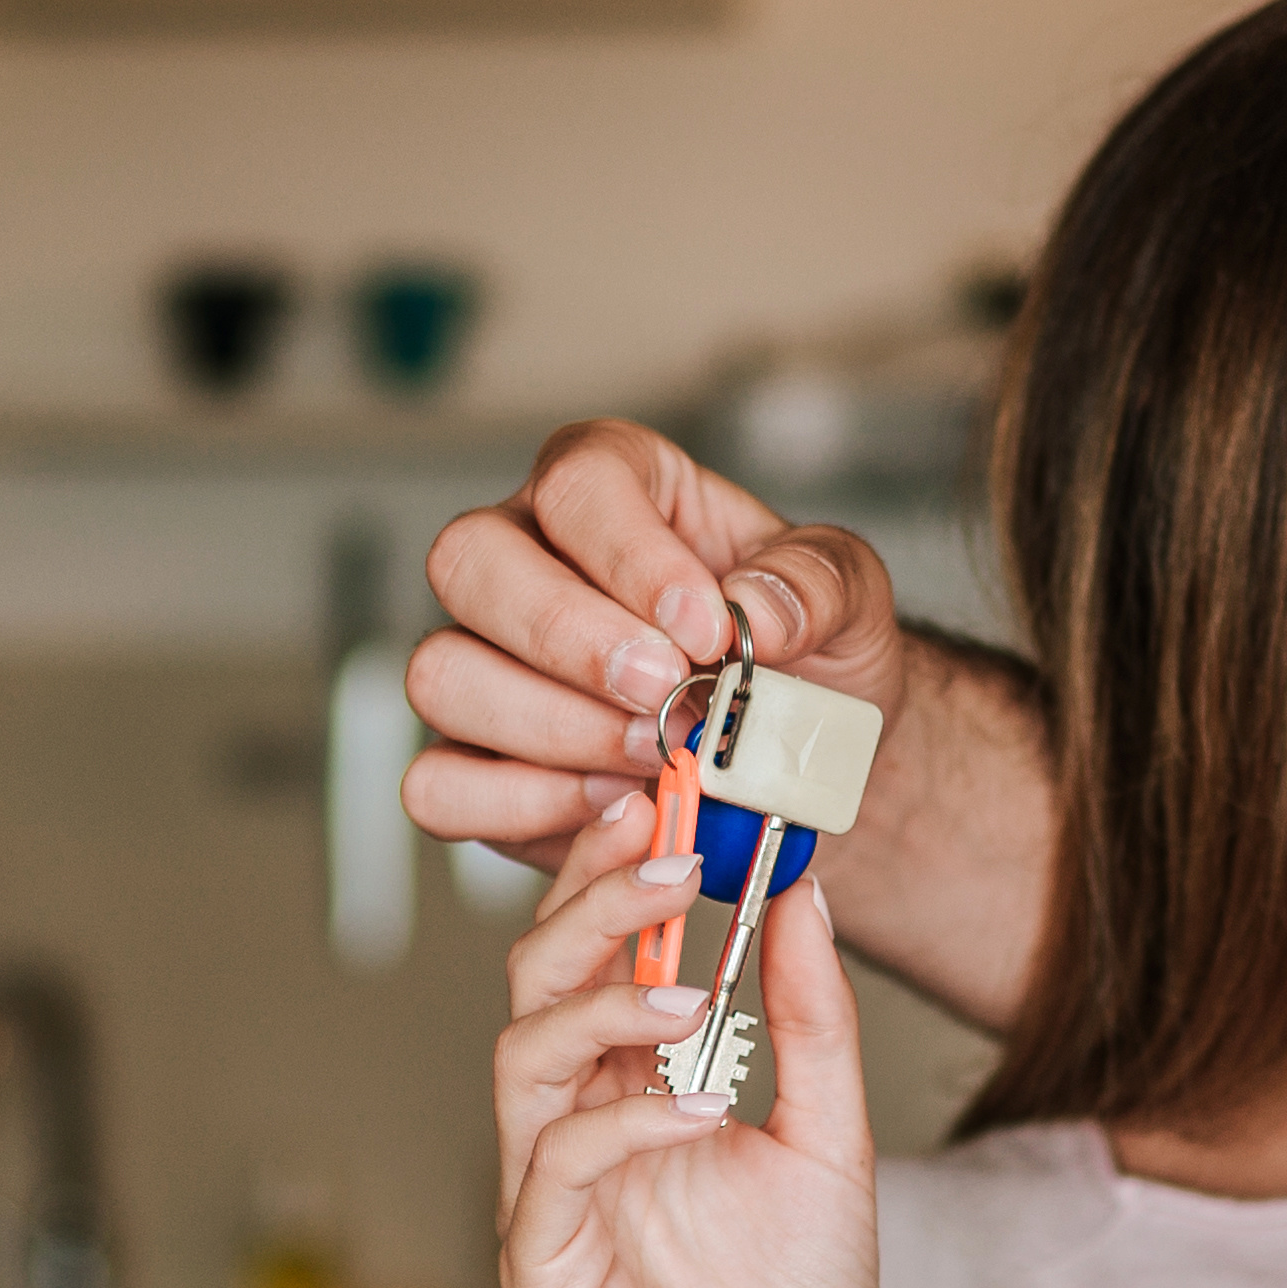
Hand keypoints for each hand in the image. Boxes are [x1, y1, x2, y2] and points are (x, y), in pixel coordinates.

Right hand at [410, 420, 905, 861]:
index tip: (706, 628)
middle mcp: (525, 559)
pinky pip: (438, 785)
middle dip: (569, 639)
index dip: (631, 556)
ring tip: (651, 755)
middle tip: (664, 693)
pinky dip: (518, 805)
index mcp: (613, 488)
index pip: (578, 482)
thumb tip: (756, 612)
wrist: (799, 758)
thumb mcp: (848, 598)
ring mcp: (485, 662)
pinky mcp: (476, 762)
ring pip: (441, 675)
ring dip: (550, 727)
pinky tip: (609, 804)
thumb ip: (815, 584)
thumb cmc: (807, 654)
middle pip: (468, 562)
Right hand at [493, 788, 879, 1287]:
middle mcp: (572, 1133)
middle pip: (539, 984)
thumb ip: (809, 1020)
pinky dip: (627, 1121)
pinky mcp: (543, 1266)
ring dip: (601, 997)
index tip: (665, 795)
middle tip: (664, 847)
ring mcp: (547, 1198)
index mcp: (627, 1096)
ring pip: (523, 1058)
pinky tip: (700, 1108)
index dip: (615, 874)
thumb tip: (800, 892)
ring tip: (685, 978)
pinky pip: (559, 1165)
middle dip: (592, 904)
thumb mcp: (827, 1139)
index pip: (596, 958)